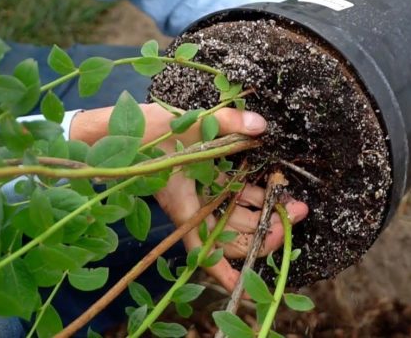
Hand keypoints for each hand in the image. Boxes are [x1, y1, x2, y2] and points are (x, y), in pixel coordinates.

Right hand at [70, 104, 308, 291]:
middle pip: (232, 233)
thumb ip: (226, 123)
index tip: (246, 288)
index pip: (206, 249)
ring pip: (236, 215)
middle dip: (265, 230)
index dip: (224, 272)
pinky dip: (251, 195)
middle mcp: (193, 205)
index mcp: (184, 204)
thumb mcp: (183, 123)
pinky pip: (231, 195)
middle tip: (297, 213)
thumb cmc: (140, 132)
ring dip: (265, 212)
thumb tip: (261, 125)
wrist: (113, 128)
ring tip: (294, 200)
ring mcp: (199, 193)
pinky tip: (271, 186)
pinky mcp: (202, 179)